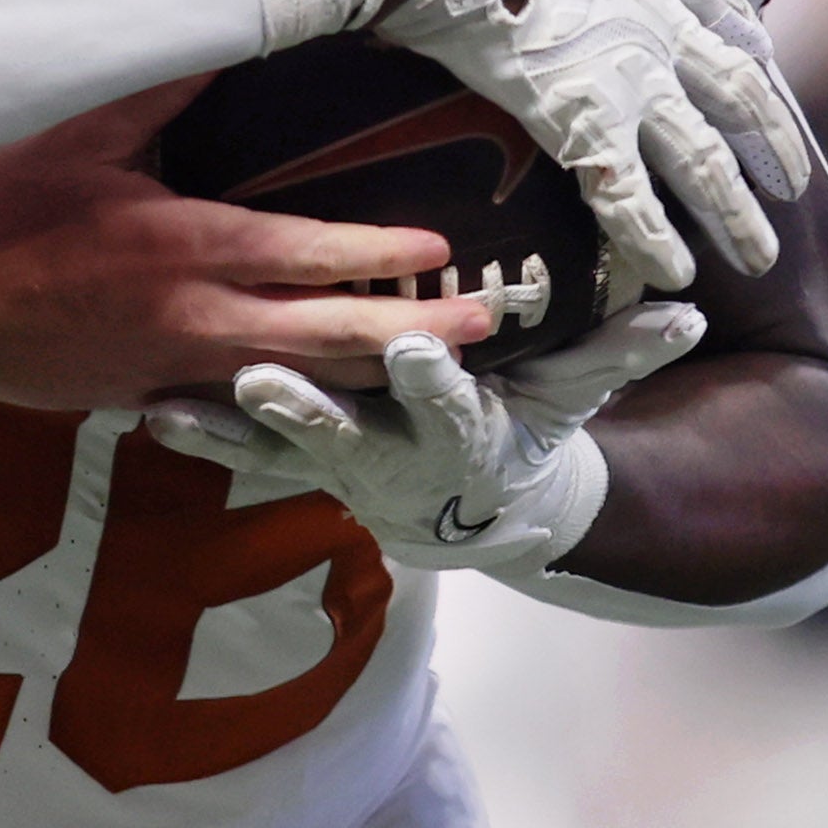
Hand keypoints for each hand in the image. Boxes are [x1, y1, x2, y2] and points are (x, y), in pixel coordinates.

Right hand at [0, 98, 492, 413]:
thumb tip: (230, 22)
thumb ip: (164, 83)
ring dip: (371, 379)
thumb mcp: (83, 130)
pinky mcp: (149, 400)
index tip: (440, 249)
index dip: (384, 256)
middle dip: (413, 335)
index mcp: (189, 247)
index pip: (311, 255)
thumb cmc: (2, 211)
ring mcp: (175, 371)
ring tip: (434, 371)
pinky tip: (336, 410)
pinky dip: (295, 409)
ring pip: (297, 385)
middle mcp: (196, 319)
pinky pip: (239, 411)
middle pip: (330, 337)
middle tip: (481, 329)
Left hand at [143, 305, 709, 577]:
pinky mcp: (295, 460)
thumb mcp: (576, 399)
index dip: (431, 379)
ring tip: (175, 406)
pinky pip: (239, 449)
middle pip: (344, 429)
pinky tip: (144, 406)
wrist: (481, 514)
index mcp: (457, 427)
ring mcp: (334, 462)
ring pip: (276, 446)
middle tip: (261, 379)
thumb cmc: (528, 429)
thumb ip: (620, 354)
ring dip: (228, 427)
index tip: (413, 348)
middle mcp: (390, 451)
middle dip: (304, 406)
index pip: (447, 401)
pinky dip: (196, 431)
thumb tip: (683, 313)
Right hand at [370, 0, 814, 308]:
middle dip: (771, 146)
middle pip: (737, 95)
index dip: (749, 45)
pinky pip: (631, 197)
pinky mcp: (585, 124)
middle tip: (793, 189)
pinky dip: (654, 240)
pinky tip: (677, 272)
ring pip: (703, 159)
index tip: (767, 68)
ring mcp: (630, 79)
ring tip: (758, 256)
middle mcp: (659, 26)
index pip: (724, 9)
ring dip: (735, 212)